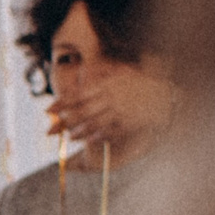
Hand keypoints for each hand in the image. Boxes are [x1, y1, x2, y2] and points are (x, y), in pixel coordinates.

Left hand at [46, 72, 174, 154]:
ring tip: (70, 137)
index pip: (79, 94)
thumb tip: (82, 72)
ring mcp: (121, 110)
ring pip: (94, 123)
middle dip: (64, 122)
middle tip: (50, 131)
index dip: (61, 103)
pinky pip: (109, 132)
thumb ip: (102, 74)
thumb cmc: (141, 83)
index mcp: (108, 84)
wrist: (166, 95)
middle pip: (82, 111)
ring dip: (79, 132)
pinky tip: (87, 142)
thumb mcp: (122, 73)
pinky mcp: (129, 122)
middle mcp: (112, 97)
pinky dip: (97, 137)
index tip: (48, 110)